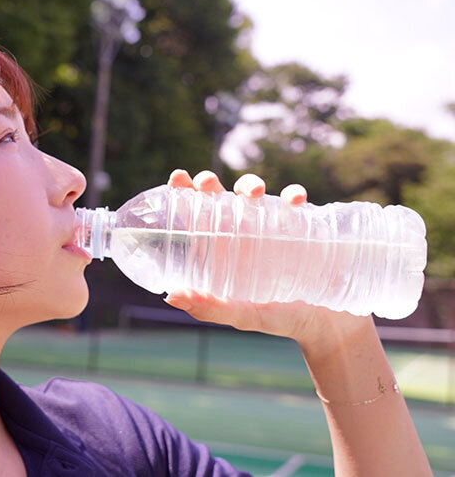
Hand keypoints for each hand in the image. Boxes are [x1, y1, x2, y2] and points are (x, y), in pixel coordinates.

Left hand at [164, 169, 373, 356]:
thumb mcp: (243, 315)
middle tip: (207, 183)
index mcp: (220, 249)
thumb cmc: (280, 319)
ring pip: (254, 192)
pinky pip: (296, 202)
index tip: (178, 178)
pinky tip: (295, 201)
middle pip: (219, 196)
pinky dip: (294, 194)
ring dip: (250, 183)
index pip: (195, 215)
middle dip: (211, 182)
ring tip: (255, 192)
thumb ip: (210, 308)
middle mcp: (241, 233)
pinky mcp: (302, 225)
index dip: (184, 193)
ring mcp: (271, 226)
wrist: (330, 325)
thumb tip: (171, 295)